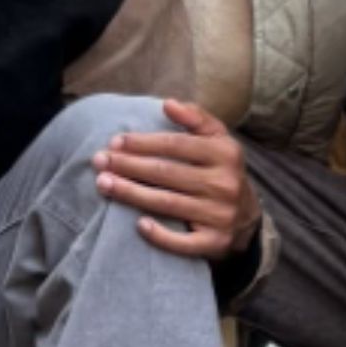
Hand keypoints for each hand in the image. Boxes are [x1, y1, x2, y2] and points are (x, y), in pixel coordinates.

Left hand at [92, 99, 260, 258]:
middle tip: (98, 160)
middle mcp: (224, 184)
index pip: (176, 144)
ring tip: (103, 184)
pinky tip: (138, 225)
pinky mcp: (215, 242)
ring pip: (167, 203)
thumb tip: (168, 103)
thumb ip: (195, 118)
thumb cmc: (221, 170)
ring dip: (130, 193)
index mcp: (225, 153)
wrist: (247, 217)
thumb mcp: (217, 140)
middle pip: (166, 172)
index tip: (114, 141)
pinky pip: (183, 242)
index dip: (142, 142)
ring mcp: (220, 215)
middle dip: (128, 165)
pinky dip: (160, 235)